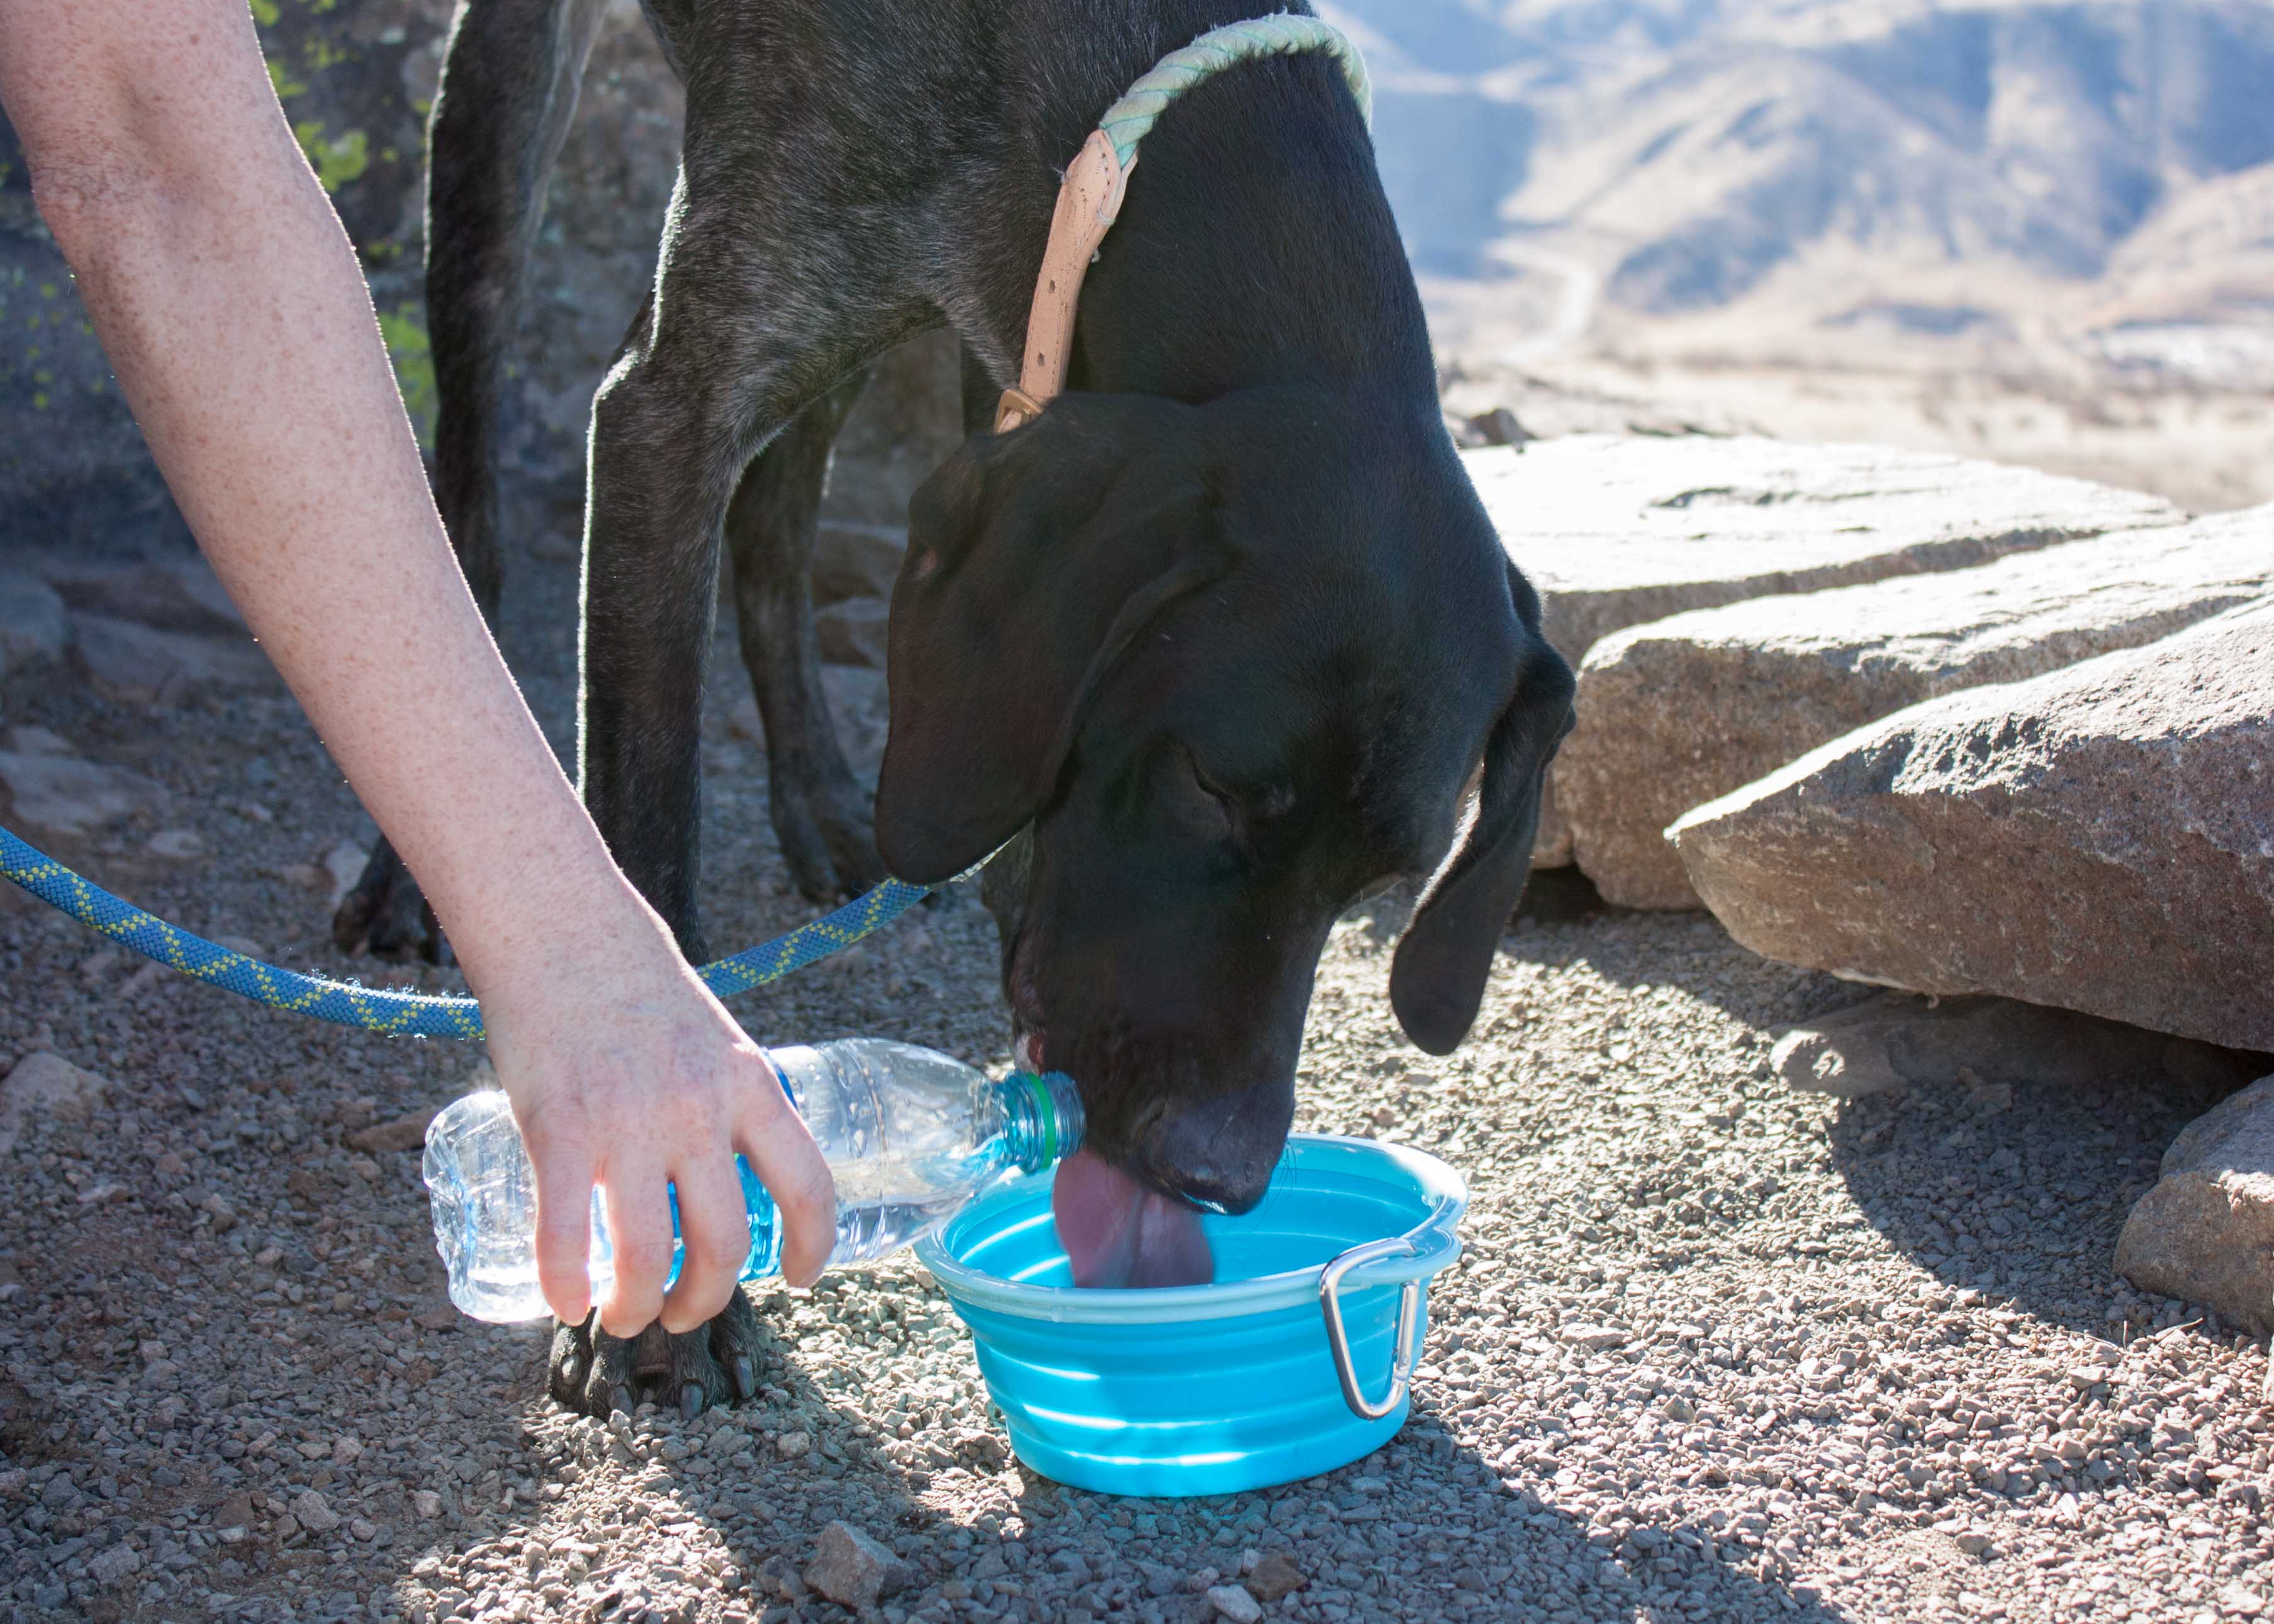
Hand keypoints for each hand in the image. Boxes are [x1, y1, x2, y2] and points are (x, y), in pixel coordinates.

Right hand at [478, 911, 837, 1335]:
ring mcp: (628, 1124)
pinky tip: (567, 1303)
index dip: (812, 1246)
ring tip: (624, 1318)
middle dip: (705, 1300)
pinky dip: (567, 1286)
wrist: (562, 928)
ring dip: (638, 1307)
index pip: (808, 1185)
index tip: (799, 1279)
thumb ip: (725, 1104)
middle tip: (681, 1315)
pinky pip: (566, 1236)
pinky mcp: (558, 1130)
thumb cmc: (635, 984)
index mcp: (750, 1085)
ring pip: (650, 1255)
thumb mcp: (715, 1039)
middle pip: (725, 1243)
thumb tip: (721, 1175)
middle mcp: (699, 1111)